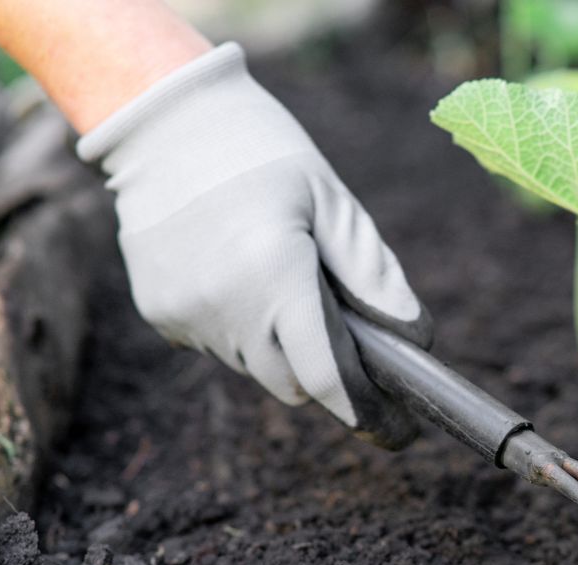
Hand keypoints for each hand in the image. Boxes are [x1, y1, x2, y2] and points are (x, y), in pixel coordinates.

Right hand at [78, 43, 432, 449]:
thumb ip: (375, 276)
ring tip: (277, 277)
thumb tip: (417, 341)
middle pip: (292, 385)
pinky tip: (234, 272)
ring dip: (278, 345)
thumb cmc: (266, 154)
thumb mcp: (334, 203)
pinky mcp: (159, 312)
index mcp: (276, 273)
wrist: (166, 122)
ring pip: (254, 367)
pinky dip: (237, 327)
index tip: (397, 429)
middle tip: (335, 324)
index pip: (325, 376)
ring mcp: (186, 313)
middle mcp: (226, 304)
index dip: (364, 409)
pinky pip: (216, 345)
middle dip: (322, 370)